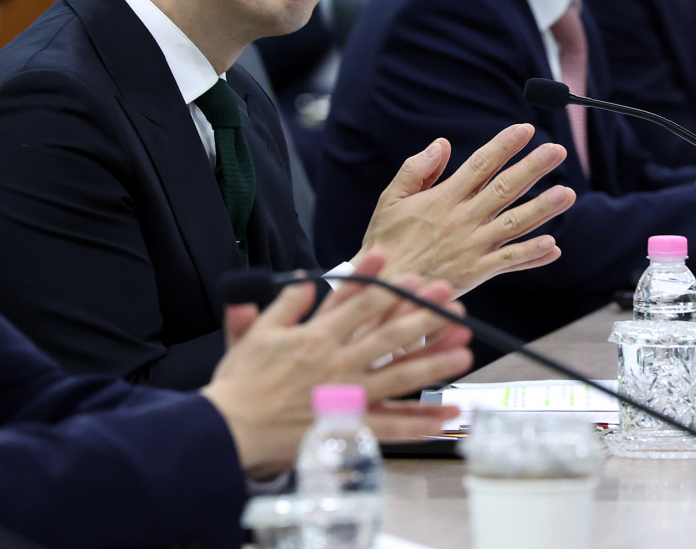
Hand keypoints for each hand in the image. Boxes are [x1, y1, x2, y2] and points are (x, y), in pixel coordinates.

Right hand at [202, 249, 471, 476]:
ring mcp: (347, 395)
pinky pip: (391, 425)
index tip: (403, 267)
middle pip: (387, 335)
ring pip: (398, 376)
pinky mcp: (348, 425)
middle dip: (421, 316)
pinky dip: (420, 422)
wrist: (232, 428)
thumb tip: (302, 276)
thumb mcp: (256, 331)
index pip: (355, 303)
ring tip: (464, 352)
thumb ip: (285, 303)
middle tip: (449, 300)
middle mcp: (337, 362)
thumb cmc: (241, 381)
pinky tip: (446, 414)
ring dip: (433, 363)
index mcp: (316, 336)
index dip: (381, 283)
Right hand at [358, 124, 575, 294]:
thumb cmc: (386, 240)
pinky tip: (553, 245)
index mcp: (443, 198)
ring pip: (514, 223)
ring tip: (567, 193)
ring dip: (543, 208)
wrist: (385, 287)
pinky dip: (531, 254)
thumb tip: (443, 144)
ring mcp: (473, 246)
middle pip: (505, 189)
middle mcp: (463, 220)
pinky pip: (509, 261)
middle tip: (557, 151)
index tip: (525, 129)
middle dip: (533, 168)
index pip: (480, 165)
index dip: (504, 146)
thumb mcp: (391, 199)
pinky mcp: (477, 271)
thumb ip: (416, 169)